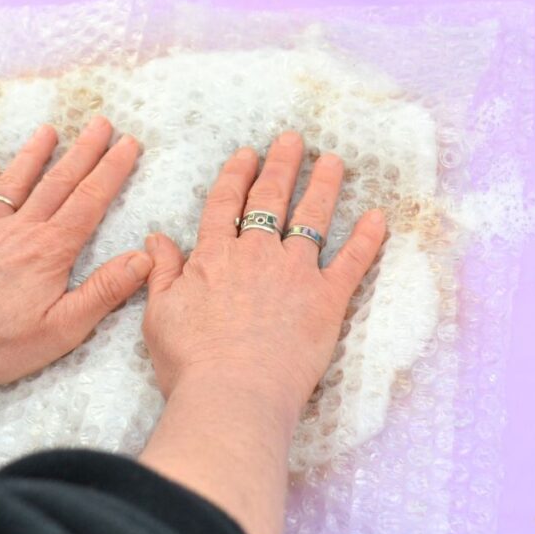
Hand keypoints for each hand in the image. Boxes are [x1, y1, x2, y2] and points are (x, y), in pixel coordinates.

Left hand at [0, 116, 151, 391]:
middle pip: (58, 182)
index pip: (90, 201)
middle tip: (102, 122)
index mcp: (51, 250)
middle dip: (84, 150)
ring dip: (34, 155)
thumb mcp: (64, 328)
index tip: (129, 144)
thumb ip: (105, 290)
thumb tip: (144, 257)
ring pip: (15, 184)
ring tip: (49, 130)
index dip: (112, 170)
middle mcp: (21, 231)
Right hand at [142, 131, 385, 422]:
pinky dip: (367, 238)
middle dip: (281, 165)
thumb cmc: (190, 362)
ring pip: (311, 218)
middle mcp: (256, 254)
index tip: (248, 153)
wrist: (233, 394)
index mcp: (214, 256)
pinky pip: (351, 261)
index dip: (237, 175)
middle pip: (270, 199)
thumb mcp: (159, 313)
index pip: (226, 203)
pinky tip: (377, 217)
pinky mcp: (327, 298)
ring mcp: (295, 273)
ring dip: (323, 186)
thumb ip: (162, 272)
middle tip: (293, 139)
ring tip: (332, 161)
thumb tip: (156, 238)